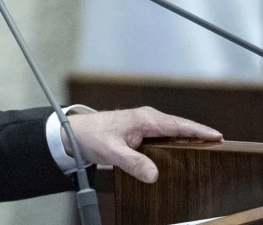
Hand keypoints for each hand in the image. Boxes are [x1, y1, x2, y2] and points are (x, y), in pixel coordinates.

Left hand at [63, 107, 222, 182]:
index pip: (178, 125)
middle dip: (198, 133)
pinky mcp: (140, 130)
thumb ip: (133, 162)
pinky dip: (175, 140)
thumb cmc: (92, 136)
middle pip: (179, 126)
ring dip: (187, 137)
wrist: (74, 132)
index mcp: (144, 119)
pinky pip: (164, 134)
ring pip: (172, 130)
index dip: (198, 130)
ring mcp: (144, 123)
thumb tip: (154, 174)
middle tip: (218, 144)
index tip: (217, 136)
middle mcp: (147, 118)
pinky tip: (181, 150)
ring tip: (206, 147)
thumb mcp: (112, 151)